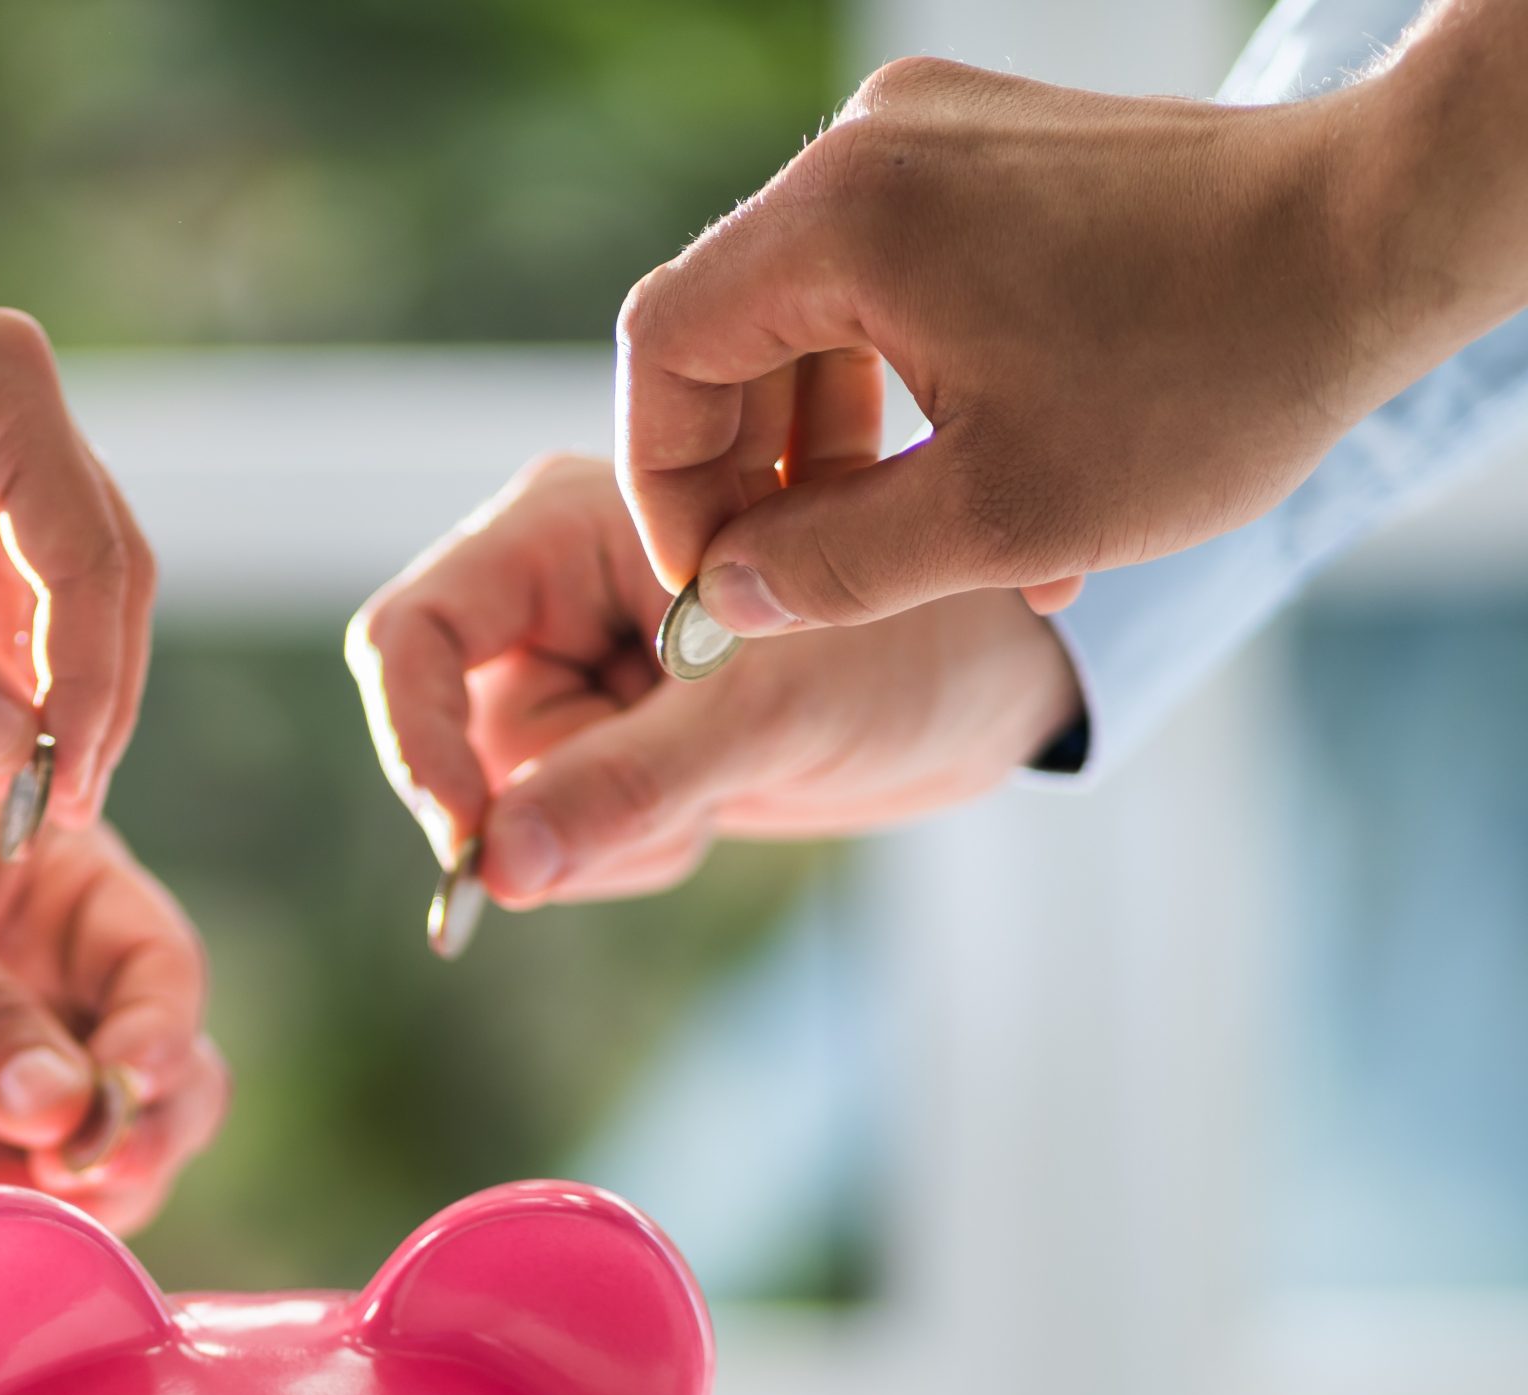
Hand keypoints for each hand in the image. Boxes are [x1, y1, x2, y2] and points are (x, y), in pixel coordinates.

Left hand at [0, 273, 152, 824]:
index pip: (88, 560)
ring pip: (55, 589)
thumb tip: (18, 757)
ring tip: (23, 791)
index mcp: (2, 386)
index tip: (66, 788)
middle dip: (85, 694)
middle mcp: (10, 402)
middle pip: (97, 572)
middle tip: (65, 806)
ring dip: (44, 687)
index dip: (89, 686)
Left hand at [0, 704, 224, 1230]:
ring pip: (80, 1171)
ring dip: (52, 1197)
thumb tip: (66, 1109)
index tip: (123, 1092)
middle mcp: (37, 994)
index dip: (160, 1038)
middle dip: (132, 1140)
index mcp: (55, 895)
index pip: (160, 975)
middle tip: (76, 1169)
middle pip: (153, 1092)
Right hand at [348, 453, 1077, 903]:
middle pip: (464, 732)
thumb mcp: (771, 718)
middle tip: (684, 810)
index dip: (418, 742)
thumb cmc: (923, 649)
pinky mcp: (613, 724)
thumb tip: (496, 869)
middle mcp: (558, 578)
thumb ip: (626, 789)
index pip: (413, 633)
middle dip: (562, 799)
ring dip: (611, 830)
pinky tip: (716, 803)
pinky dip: (631, 843)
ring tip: (725, 790)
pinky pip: (562, 823)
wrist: (1006, 684)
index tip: (475, 845)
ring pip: (513, 795)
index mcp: (573, 519)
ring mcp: (582, 658)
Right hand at [613, 48, 1487, 634]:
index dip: (666, 484)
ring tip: (899, 557)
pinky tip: (966, 489)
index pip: (665, 348)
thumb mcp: (998, 518)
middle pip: (731, 331)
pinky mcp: (990, 157)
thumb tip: (727, 597)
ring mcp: (931, 141)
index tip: (716, 580)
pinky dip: (900, 396)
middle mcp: (869, 151)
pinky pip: (890, 287)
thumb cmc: (1210, 374)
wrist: (1385, 237)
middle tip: (793, 586)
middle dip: (752, 478)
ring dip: (832, 453)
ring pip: (812, 320)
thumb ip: (830, 571)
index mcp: (845, 218)